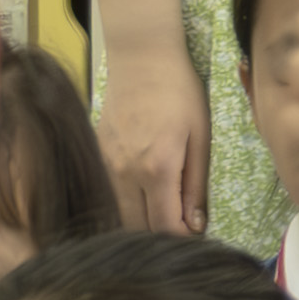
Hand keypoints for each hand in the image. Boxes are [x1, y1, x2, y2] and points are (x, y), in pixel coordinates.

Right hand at [96, 38, 209, 239]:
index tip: (197, 235)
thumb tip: (195, 225)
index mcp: (156, 169)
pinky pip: (109, 195)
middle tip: (182, 227)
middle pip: (138, 228)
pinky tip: (145, 197)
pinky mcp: (97, 158)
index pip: (164, 226)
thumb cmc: (180, 94)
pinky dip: (126, 205)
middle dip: (160, 236)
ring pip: (120, 214)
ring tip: (165, 213)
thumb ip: (195, 185)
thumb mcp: (201, 138)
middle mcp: (124, 174)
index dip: (182, 238)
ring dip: (141, 223)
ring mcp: (106, 166)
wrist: (141, 61)